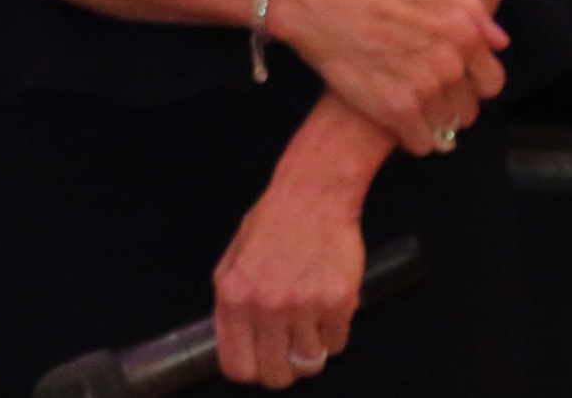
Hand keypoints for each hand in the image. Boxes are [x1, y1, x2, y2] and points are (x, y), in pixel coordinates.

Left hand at [213, 175, 364, 385]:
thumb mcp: (231, 263)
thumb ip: (231, 307)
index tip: (260, 363)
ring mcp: (305, 305)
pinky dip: (333, 334)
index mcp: (233, 296)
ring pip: (310, 363)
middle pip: (277, 375)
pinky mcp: (340, 302)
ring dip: (310, 350)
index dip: (251, 370)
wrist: (311, 196)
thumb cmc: (270, 226)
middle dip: (283, 368)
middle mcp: (267, 305)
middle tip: (287, 349)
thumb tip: (237, 348)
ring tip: (308, 321)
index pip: (238, 366)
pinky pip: (338, 345)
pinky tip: (326, 308)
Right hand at [270, 0, 505, 154]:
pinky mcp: (396, 110)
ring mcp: (425, 88)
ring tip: (406, 105)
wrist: (320, 7)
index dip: (472, 84)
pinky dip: (411, 137)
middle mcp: (450, 63)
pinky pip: (421, 143)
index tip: (453, 82)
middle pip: (467, 109)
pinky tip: (396, 120)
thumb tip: (499, 42)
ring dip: (429, 121)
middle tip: (423, 93)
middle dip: (449, 104)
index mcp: (464, 33)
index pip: (491, 83)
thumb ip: (472, 10)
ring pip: (445, 127)